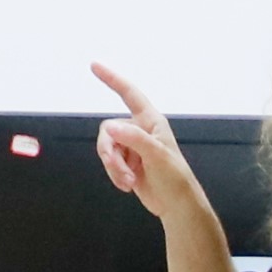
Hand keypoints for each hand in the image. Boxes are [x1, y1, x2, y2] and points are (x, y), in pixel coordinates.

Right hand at [92, 62, 214, 247]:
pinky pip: (109, 162)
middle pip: (108, 131)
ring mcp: (132, 146)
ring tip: (128, 182)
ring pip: (106, 149)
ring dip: (114, 168)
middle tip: (120, 172)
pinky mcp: (126, 162)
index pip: (129, 94)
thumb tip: (110, 127)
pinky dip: (115, 175)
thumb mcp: (156, 156)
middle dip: (111, 153)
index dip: (112, 79)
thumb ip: (134, 139)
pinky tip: (128, 185)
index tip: (95, 66)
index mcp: (151, 121)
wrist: (176, 206)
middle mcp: (139, 130)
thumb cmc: (174, 178)